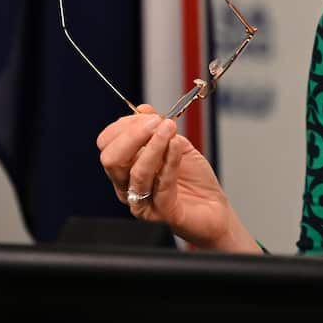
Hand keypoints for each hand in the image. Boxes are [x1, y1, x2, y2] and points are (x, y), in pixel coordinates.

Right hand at [96, 104, 256, 250]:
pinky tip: (177, 146)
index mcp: (126, 169)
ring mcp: (143, 203)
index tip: (147, 115)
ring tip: (169, 129)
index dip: (124, 126)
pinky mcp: (163, 213)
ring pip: (136, 172)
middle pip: (111, 159)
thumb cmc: (194, 180)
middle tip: (155, 122)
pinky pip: (161, 184)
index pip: (107, 145)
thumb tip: (142, 109)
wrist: (215, 208)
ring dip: (153, 145)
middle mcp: (128, 187)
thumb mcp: (176, 145)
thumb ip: (158, 129)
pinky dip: (169, 160)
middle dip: (132, 135)